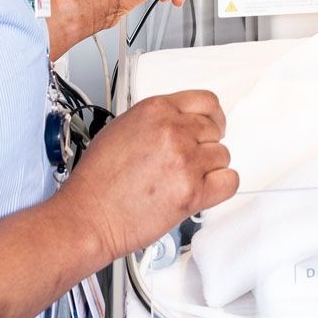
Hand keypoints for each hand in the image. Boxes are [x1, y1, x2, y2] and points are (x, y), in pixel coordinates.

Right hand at [65, 90, 236, 258]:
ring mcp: (185, 161)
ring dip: (209, 168)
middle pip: (215, 130)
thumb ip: (155, 121)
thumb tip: (178, 122)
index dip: (212, 116)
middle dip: (205, 145)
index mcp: (156, 110)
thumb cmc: (96, 180)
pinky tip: (204, 190)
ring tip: (185, 179)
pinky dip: (221, 187)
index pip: (206, 101)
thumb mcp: (121, 128)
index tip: (212, 125)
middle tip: (191, 159)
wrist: (88, 216)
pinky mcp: (192, 192)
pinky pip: (229, 182)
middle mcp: (173, 131)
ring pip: (223, 156)